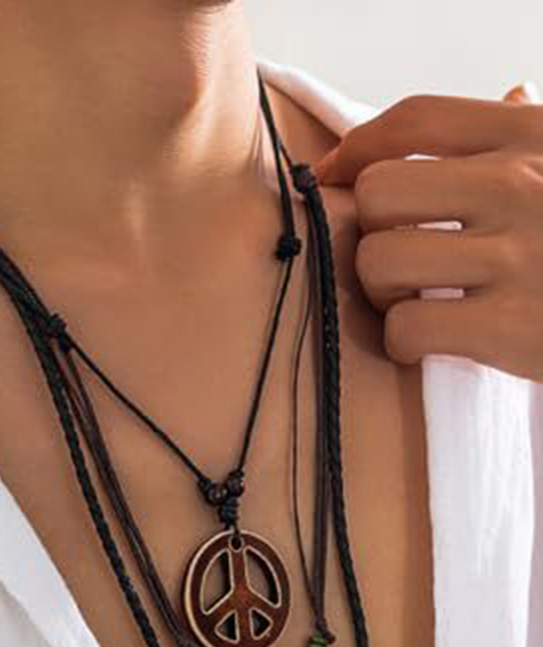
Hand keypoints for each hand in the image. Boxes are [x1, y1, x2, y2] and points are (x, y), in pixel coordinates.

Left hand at [313, 82, 542, 382]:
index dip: (356, 149)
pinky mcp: (512, 328)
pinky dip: (404, 344)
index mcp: (532, 138)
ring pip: (381, 260)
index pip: (415, 120)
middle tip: (393, 261)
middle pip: (378, 193)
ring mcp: (517, 256)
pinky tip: (429, 343)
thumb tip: (505, 96)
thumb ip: (531, 139)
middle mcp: (520, 185)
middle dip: (370, 232)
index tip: (331, 176)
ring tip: (413, 303)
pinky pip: (407, 328)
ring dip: (382, 293)